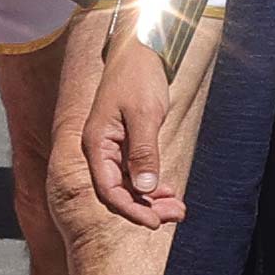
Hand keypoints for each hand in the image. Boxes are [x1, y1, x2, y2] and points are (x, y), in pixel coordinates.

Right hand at [68, 17, 191, 229]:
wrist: (139, 52)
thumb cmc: (137, 77)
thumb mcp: (144, 114)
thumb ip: (144, 152)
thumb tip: (145, 187)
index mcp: (96, 144)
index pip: (109, 190)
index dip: (131, 209)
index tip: (155, 222)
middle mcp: (101, 150)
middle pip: (119, 192)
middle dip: (147, 207)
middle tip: (176, 215)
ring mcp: (113, 149)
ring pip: (129, 185)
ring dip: (152, 199)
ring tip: (178, 209)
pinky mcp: (126, 145)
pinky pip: (136, 173)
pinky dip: (152, 185)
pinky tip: (168, 192)